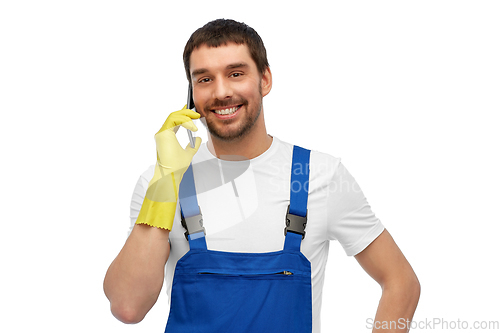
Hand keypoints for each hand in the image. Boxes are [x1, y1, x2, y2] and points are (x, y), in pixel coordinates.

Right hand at [136, 105, 201, 229]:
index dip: (183, 114)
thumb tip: (198, 138)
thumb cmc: (176, 167)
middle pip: (173, 115)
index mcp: (168, 136)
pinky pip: (173, 120)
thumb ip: (193, 145)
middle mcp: (163, 133)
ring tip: (196, 119)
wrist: (171, 174)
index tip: (193, 112)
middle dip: (186, 112)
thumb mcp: (189, 153)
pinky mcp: (162, 134)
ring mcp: (162, 133)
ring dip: (186, 115)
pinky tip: (192, 127)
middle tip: (197, 113)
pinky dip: (184, 121)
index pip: (175, 120)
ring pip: (173, 116)